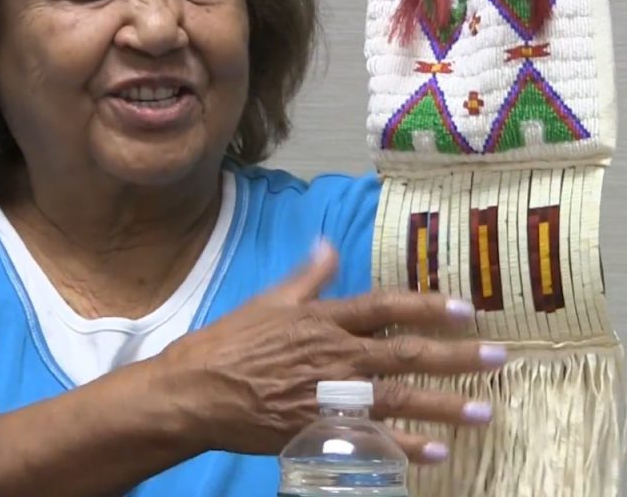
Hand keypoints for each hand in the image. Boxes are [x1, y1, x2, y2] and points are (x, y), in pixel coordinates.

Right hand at [160, 242, 505, 464]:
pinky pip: (372, 441)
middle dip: (455, 356)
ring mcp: (330, 396)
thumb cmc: (234, 341)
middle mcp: (335, 355)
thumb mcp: (271, 300)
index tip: (465, 309)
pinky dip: (405, 447)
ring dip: (444, 405)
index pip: (386, 307)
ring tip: (484, 409)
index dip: (427, 306)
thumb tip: (330, 244)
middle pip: (405, 354)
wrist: (199, 389)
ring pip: (397, 399)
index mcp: (324, 318)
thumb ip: (308, 275)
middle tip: (497, 357)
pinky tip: (437, 452)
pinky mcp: (321, 430)